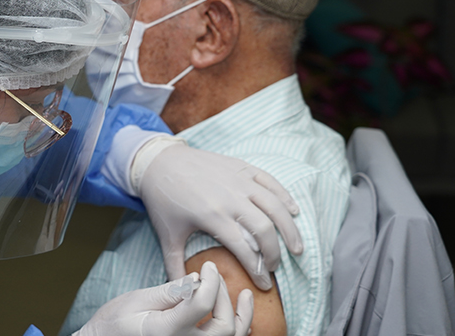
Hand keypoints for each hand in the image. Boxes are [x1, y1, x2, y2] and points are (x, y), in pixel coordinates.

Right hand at [74, 262, 252, 335]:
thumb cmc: (113, 324)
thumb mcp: (136, 301)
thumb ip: (170, 292)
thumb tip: (197, 280)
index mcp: (167, 332)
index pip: (203, 304)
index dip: (211, 281)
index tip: (208, 266)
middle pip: (224, 327)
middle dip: (225, 297)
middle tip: (215, 277)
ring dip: (242, 317)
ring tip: (245, 295)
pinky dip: (235, 331)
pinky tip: (238, 315)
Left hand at [139, 143, 301, 289]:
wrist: (158, 161)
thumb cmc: (163, 200)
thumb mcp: (167, 236)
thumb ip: (175, 267)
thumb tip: (184, 294)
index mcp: (212, 216)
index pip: (246, 249)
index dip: (259, 271)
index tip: (265, 284)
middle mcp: (230, 197)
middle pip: (266, 229)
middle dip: (275, 253)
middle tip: (276, 267)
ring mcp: (238, 179)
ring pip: (275, 206)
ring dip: (290, 228)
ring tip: (297, 247)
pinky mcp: (241, 166)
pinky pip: (271, 181)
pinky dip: (285, 197)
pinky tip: (293, 212)